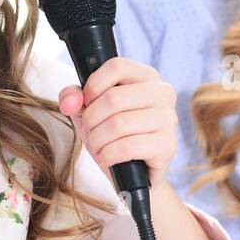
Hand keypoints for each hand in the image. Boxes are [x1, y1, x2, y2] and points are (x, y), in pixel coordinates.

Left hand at [58, 56, 178, 187]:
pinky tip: (106, 158)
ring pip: (119, 124)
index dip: (93, 85)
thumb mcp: (90, 111)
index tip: (86, 102)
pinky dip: (108, 155)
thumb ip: (75, 97)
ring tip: (96, 146)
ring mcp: (168, 119)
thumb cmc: (114, 136)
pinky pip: (127, 147)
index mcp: (147, 77)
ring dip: (97, 140)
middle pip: (114, 98)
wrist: (136, 172)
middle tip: (89, 132)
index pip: (117, 67)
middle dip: (91, 120)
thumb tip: (70, 101)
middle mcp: (163, 93)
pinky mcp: (167, 145)